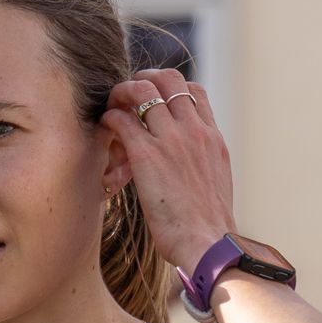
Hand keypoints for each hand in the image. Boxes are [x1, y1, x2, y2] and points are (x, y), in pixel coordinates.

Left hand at [100, 68, 235, 276]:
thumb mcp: (216, 184)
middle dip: (143, 78)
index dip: (170, 88)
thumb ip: (204, 163)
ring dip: (121, 93)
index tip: (154, 100)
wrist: (208, 244)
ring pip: (142, 90)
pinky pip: (121, 120)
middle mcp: (194, 131)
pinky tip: (105, 130)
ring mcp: (171, 140)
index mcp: (212, 138)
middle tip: (127, 95)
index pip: (194, 91)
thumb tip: (193, 168)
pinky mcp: (147, 156)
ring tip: (111, 108)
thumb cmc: (208, 228)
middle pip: (168, 78)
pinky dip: (109, 118)